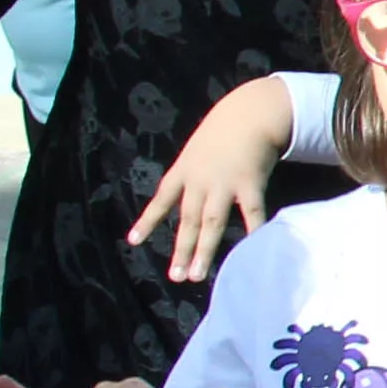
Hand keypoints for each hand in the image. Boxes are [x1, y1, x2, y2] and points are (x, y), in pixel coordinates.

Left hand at [129, 79, 302, 282]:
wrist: (250, 111)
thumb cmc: (224, 130)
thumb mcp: (197, 149)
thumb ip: (192, 173)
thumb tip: (186, 197)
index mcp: (184, 171)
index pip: (161, 199)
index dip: (148, 221)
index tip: (133, 241)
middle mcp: (199, 180)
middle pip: (187, 220)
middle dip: (181, 248)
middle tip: (176, 276)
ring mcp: (224, 183)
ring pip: (212, 222)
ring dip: (204, 250)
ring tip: (197, 275)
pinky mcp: (249, 182)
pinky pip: (251, 211)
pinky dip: (253, 229)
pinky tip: (252, 248)